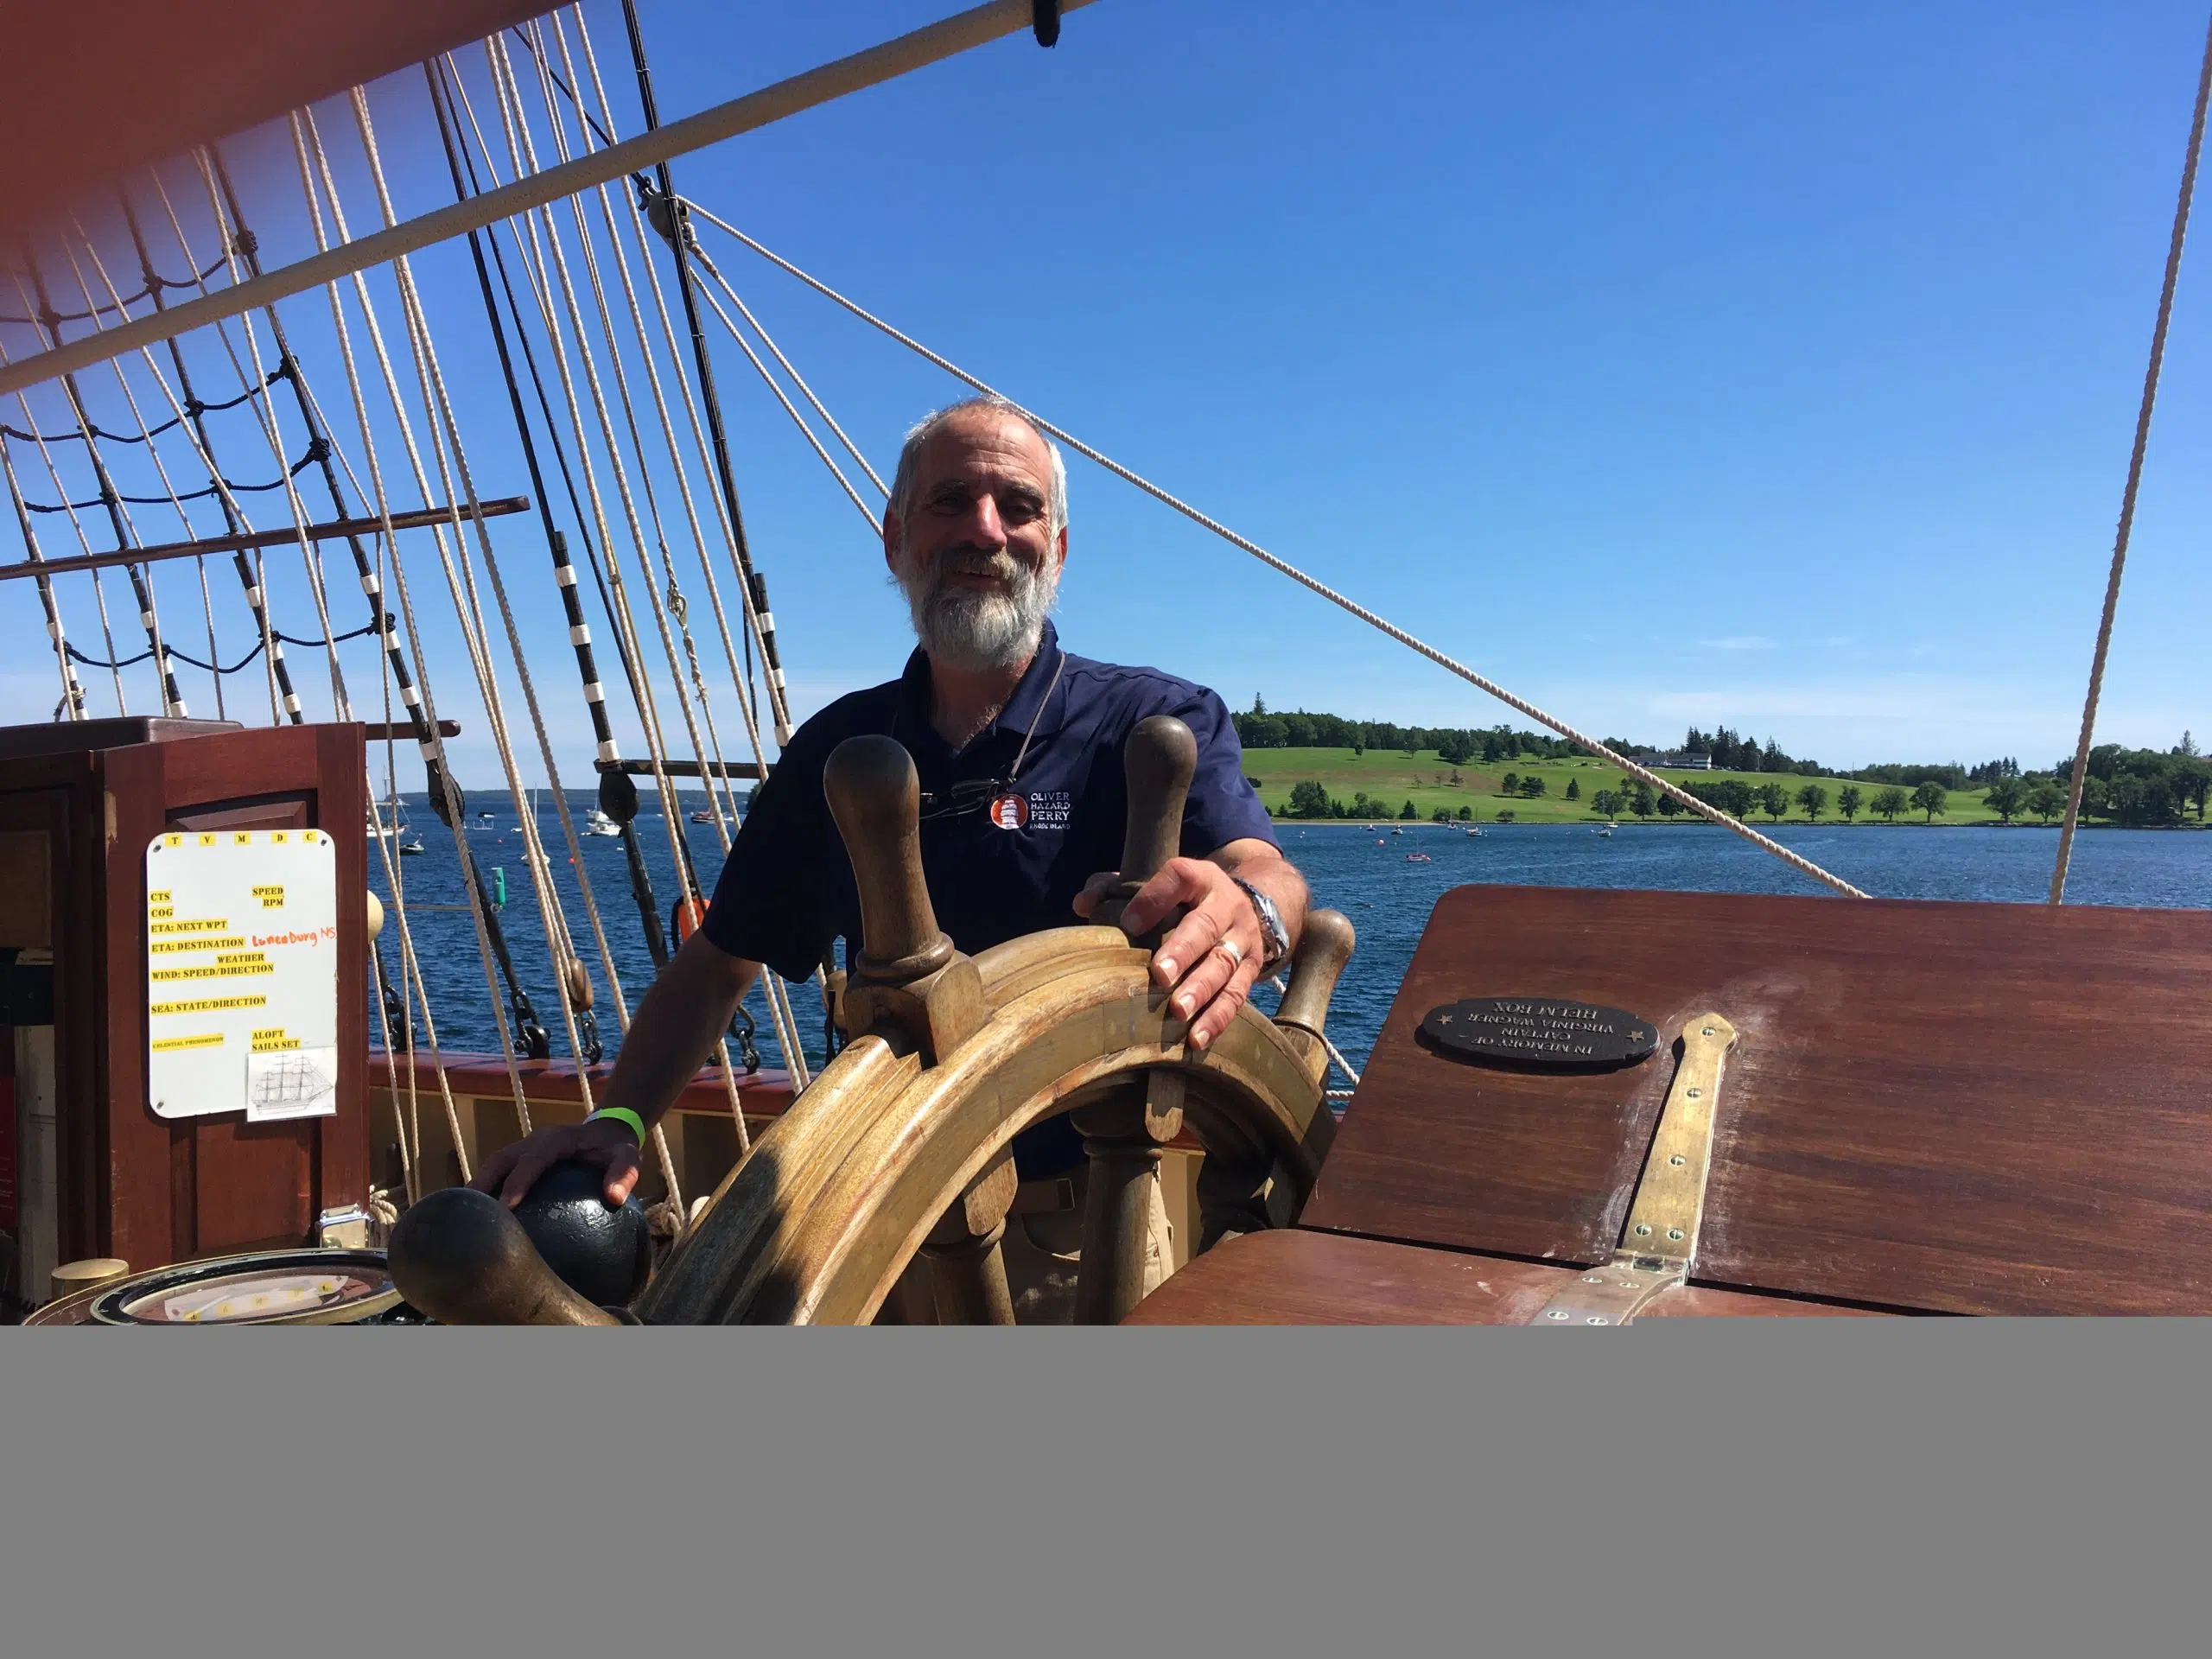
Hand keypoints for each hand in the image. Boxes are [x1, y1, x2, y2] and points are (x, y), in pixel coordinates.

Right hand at [467, 1116, 642, 1208]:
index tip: (507, 1206)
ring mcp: (524, 1148)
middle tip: (471, 1213)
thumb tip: (615, 1197)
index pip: (533, 1158)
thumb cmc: (615, 1147)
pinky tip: (480, 1216)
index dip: (518, 1180)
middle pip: (501, 1159)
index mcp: (556, 1139)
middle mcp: (534, 1141)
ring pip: (493, 1164)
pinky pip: (498, 1171)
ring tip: (464, 1217)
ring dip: (478, 1187)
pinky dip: (486, 1189)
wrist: (607, 1130)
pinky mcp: (520, 1158)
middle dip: (483, 1183)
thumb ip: (624, 1173)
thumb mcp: (628, 1156)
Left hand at [1074, 856, 1264, 1051]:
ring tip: (1178, 1013)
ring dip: (1201, 991)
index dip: (1154, 899)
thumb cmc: (1186, 899)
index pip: (1180, 877)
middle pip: (1206, 926)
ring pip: (1224, 965)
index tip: (1128, 923)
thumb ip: (1117, 889)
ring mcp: (1243, 939)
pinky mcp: (1251, 969)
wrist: (1246, 906)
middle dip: (1183, 952)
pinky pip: (1237, 995)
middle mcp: (1227, 905)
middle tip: (1160, 975)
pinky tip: (1196, 1039)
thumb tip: (1082, 905)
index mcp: (1200, 878)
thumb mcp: (1161, 883)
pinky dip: (1217, 1018)